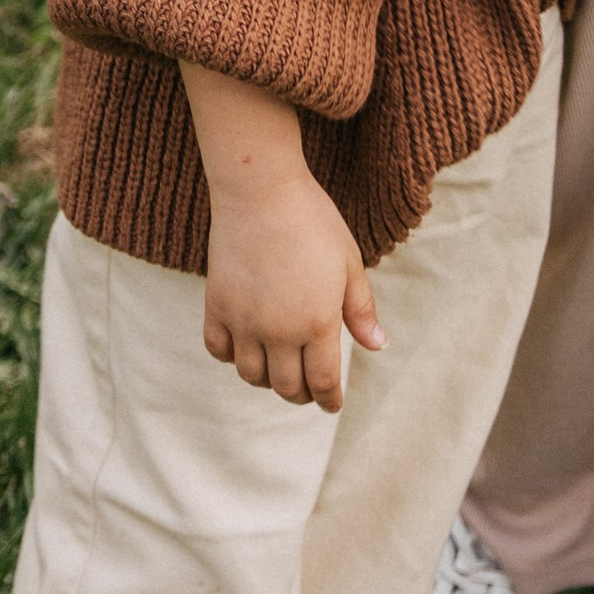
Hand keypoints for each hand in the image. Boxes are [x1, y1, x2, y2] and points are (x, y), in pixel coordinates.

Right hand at [201, 172, 382, 411]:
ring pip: (251, 375)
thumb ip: (361, 309)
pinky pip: (219, 350)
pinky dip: (232, 357)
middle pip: (286, 386)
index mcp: (317, 322)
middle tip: (309, 388)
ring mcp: (244, 320)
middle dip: (301, 394)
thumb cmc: (313, 220)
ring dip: (267, 379)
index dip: (329, 399)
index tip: (332, 404)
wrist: (262, 189)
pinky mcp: (217, 305)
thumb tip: (377, 346)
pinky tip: (246, 346)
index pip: (322, 382)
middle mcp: (278, 330)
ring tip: (279, 367)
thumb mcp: (348, 262)